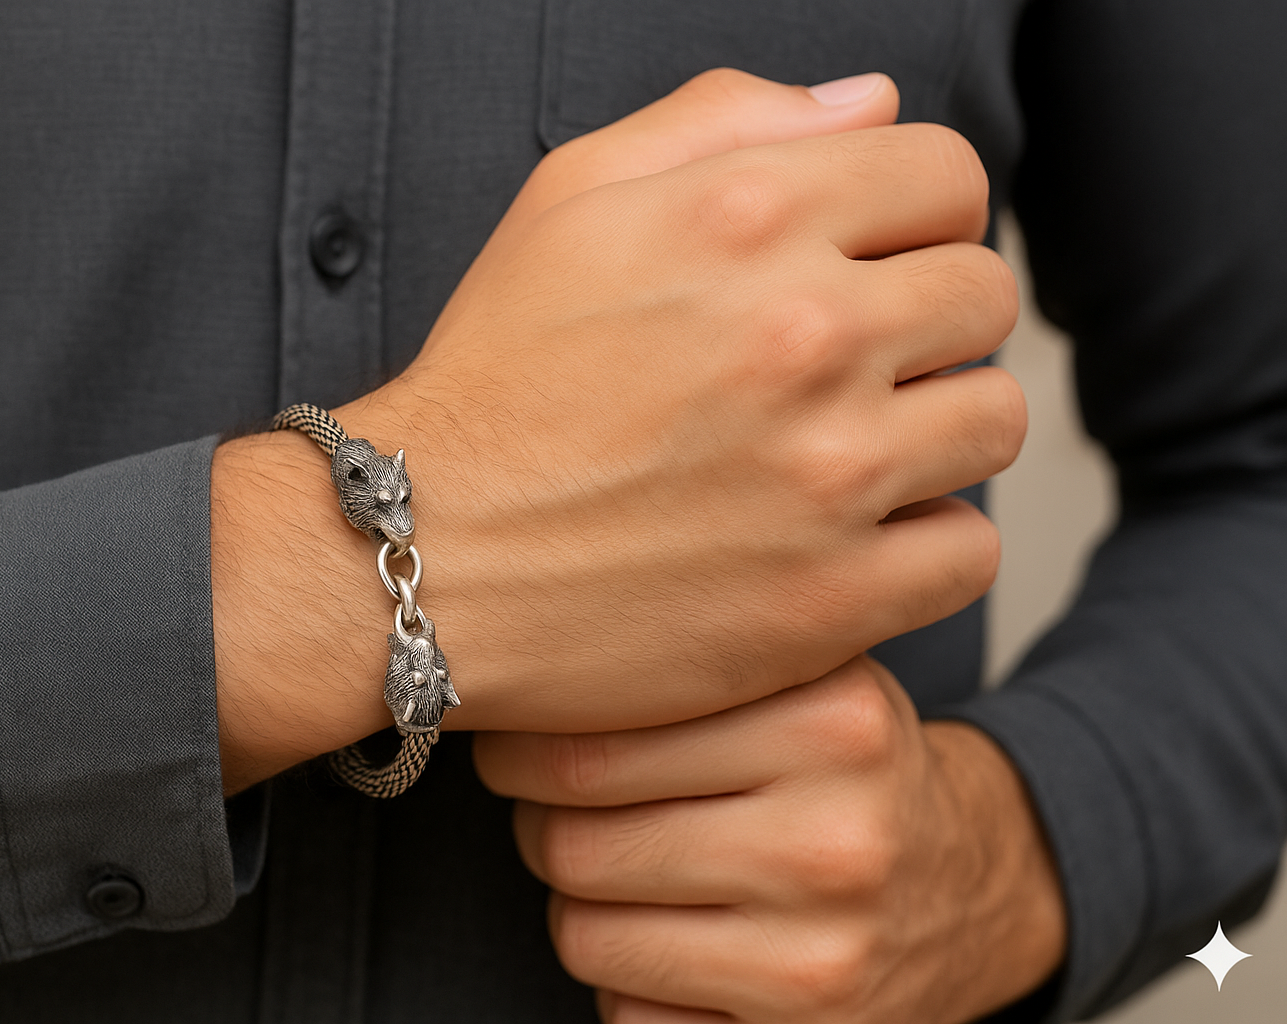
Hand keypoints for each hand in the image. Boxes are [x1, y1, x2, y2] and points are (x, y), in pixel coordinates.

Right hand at [212, 71, 1023, 787]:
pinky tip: (851, 537)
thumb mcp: (570, 199)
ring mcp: (825, 472)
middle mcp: (804, 333)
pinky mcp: (828, 595)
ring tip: (856, 451)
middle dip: (930, 320)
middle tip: (853, 365)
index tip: (875, 263)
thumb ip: (723, 119)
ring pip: (994, 420)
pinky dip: (926, 542)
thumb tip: (871, 103)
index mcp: (747, 215)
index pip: (948, 177)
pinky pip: (967, 549)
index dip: (918, 216)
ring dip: (939, 429)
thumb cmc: (494, 378)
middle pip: (984, 295)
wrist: (422, 554)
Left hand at [473, 657, 1066, 1023]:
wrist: (966, 885)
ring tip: (635, 875)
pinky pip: (629, 1018)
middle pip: (572, 845)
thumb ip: (693, 658)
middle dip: (544, 830)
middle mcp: (833, 839)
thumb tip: (524, 671)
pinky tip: (684, 944)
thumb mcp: (802, 679)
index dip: (520, 752)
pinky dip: (632, 987)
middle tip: (565, 812)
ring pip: (586, 936)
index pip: (586, 747)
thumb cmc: (843, 769)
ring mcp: (821, 955)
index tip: (512, 748)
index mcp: (830, 722)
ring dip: (584, 910)